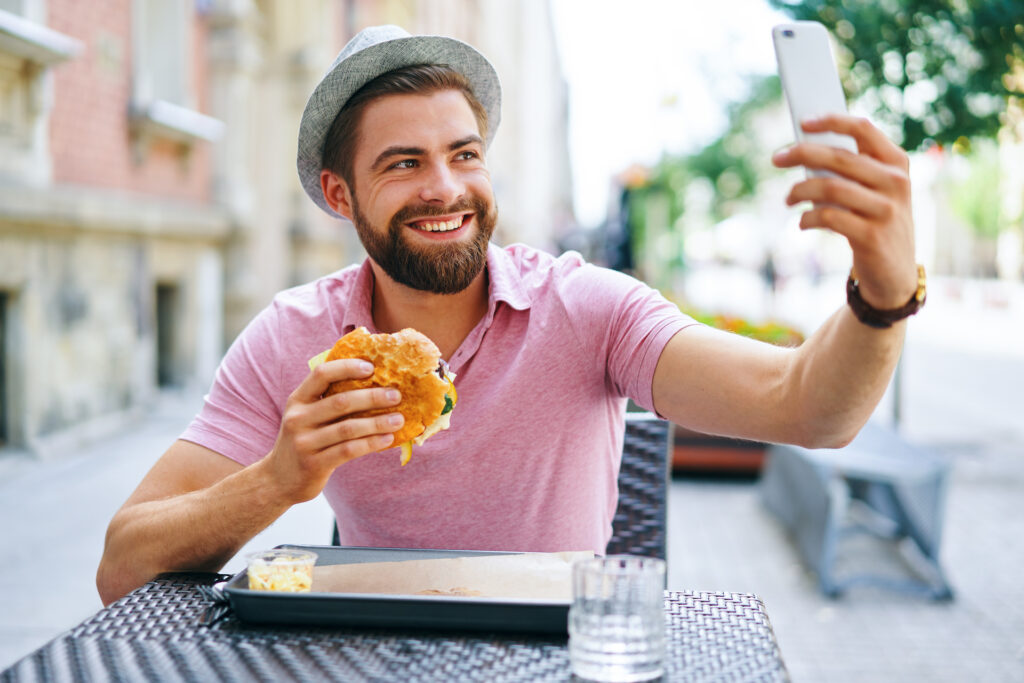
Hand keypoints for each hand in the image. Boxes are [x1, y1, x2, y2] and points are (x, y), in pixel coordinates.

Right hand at [263, 359, 403, 502]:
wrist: (279, 479)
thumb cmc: (305, 441)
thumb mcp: (307, 416)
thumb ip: (328, 401)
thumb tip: (374, 384)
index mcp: (298, 400)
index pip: (321, 374)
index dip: (347, 367)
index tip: (372, 367)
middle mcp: (298, 418)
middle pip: (341, 401)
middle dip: (372, 397)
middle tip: (396, 395)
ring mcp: (304, 442)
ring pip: (348, 428)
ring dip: (377, 423)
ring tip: (399, 419)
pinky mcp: (314, 464)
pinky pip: (348, 450)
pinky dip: (371, 444)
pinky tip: (387, 440)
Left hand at [772, 115, 916, 308]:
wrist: (895, 273)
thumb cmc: (875, 222)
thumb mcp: (874, 192)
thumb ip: (851, 171)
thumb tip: (804, 152)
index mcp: (896, 163)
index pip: (864, 129)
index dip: (832, 121)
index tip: (803, 122)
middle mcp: (895, 182)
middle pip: (839, 158)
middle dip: (801, 154)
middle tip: (777, 158)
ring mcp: (886, 210)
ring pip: (829, 188)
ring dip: (799, 191)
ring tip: (787, 198)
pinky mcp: (872, 236)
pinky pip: (828, 217)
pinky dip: (807, 218)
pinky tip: (801, 222)